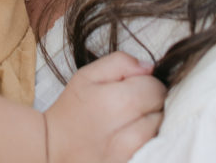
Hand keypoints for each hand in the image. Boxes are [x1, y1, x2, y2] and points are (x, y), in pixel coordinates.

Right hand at [44, 52, 164, 162]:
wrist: (54, 148)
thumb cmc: (72, 109)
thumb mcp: (87, 75)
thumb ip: (119, 63)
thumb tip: (149, 67)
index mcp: (112, 102)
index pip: (153, 87)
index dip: (148, 83)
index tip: (135, 86)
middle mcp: (123, 132)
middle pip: (160, 110)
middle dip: (152, 103)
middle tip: (134, 104)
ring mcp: (126, 156)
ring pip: (158, 132)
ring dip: (151, 124)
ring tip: (133, 121)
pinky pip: (151, 151)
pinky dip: (147, 143)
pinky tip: (133, 138)